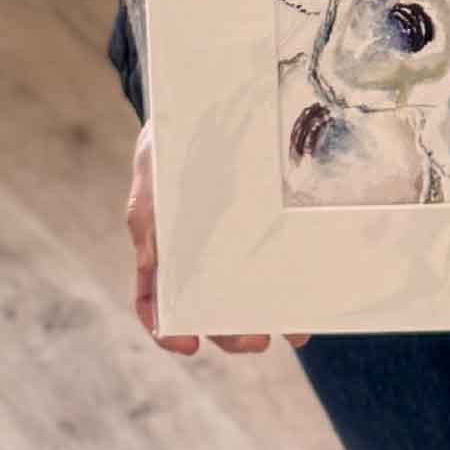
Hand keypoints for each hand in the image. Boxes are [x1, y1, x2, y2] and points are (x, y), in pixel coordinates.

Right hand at [126, 120, 309, 356]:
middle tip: (255, 340)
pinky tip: (302, 302)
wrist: (195, 104)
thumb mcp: (150, 177)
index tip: (188, 345)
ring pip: (241, 292)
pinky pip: (270, 259)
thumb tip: (153, 265)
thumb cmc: (165, 144)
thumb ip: (147, 218)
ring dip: (262, 317)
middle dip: (229, 331)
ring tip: (289, 332)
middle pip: (206, 305)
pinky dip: (284, 285)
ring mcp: (224, 240)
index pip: (155, 299)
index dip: (166, 330)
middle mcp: (193, 251)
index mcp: (160, 246)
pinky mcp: (254, 224)